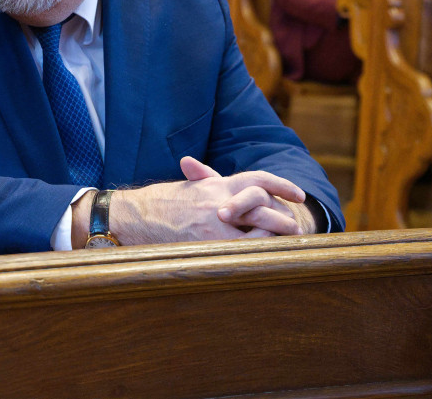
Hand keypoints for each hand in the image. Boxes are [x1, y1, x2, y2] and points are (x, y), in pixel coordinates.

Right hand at [110, 156, 307, 244]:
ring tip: (286, 246)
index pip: (258, 179)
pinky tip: (267, 258)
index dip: (282, 185)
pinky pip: (244, 249)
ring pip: (259, 229)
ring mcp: (215, 222)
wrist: (133, 216)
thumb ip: (204, 180)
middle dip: (283, 218)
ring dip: (275, 238)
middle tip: (296, 228)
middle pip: (264, 205)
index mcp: (215, 184)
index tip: (299, 196)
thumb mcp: (186, 188)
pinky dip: (258, 252)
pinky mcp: (209, 242)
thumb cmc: (157, 203)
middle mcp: (219, 200)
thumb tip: (206, 173)